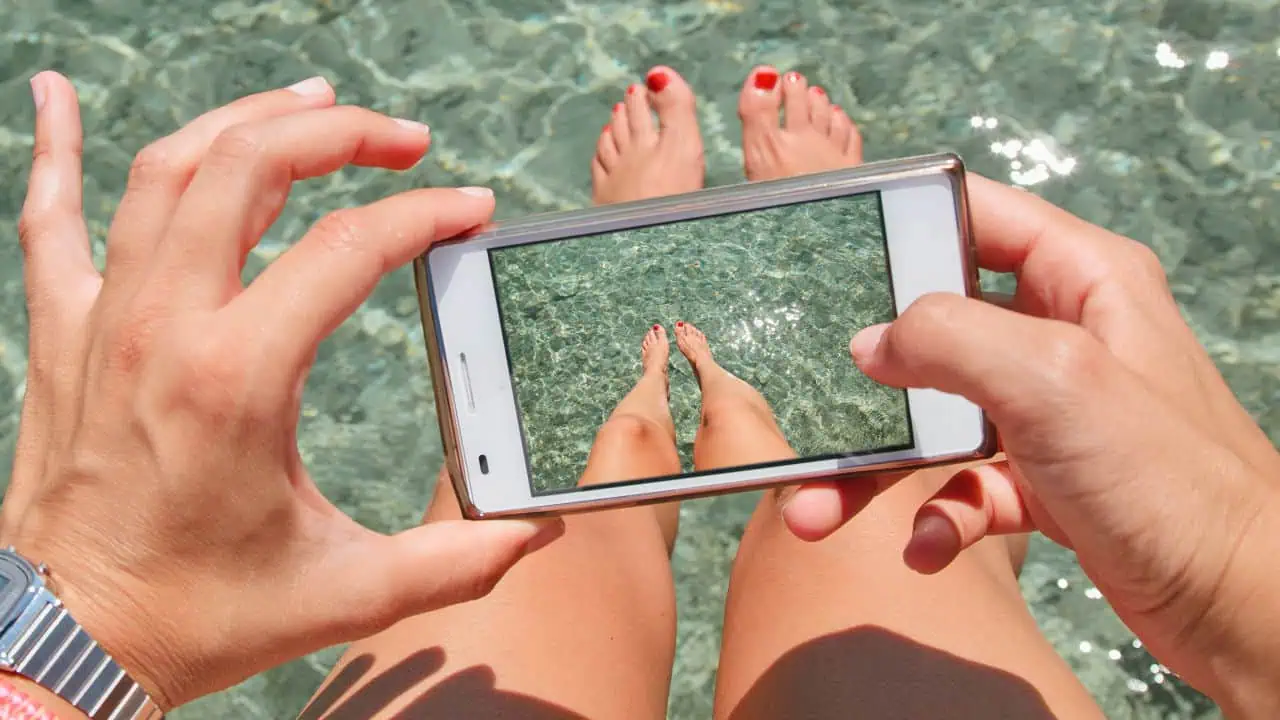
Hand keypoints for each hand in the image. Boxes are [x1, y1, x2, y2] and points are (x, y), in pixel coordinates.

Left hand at [3, 72, 562, 709]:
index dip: (423, 215)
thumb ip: (455, 561)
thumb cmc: (202, 615)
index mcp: (238, 380)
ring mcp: (102, 320)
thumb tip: (539, 534)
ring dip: (243, 120)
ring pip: (167, 171)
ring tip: (308, 100)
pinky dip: (51, 145)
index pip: (347, 249)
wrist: (70, 643)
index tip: (470, 209)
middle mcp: (164, 328)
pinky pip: (48, 215)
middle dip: (339, 133)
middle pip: (249, 168)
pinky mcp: (61, 334)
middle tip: (403, 138)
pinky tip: (53, 89)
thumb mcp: (346, 593)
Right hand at [782, 175, 1279, 714]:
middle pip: (940, 327)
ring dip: (878, 465)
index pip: (980, 214)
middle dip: (870, 374)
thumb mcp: (1054, 380)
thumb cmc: (1174, 482)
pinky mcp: (1049, 479)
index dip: (909, 222)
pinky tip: (926, 547)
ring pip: (939, 418)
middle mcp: (1067, 335)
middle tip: (811, 394)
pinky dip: (938, 514)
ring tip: (818, 510)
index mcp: (1085, 278)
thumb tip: (872, 342)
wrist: (1241, 606)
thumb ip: (950, 338)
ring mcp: (1055, 411)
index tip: (833, 248)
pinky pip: (967, 485)